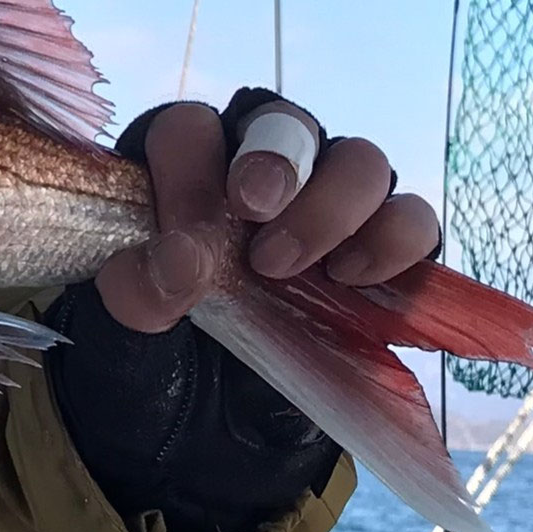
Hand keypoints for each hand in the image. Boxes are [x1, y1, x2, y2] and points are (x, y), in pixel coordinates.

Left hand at [94, 97, 441, 333]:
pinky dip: (392, 241)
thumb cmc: (159, 344)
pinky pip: (413, 219)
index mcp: (187, 168)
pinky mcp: (383, 246)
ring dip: (330, 208)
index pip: (189, 129)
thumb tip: (184, 261)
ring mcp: (332, 201)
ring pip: (359, 160)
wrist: (210, 409)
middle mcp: (265, 169)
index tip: (186, 233)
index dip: (188, 170)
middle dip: (273, 160)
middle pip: (284, 123)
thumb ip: (133, 288)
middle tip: (253, 209)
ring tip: (284, 268)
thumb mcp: (119, 325)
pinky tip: (352, 280)